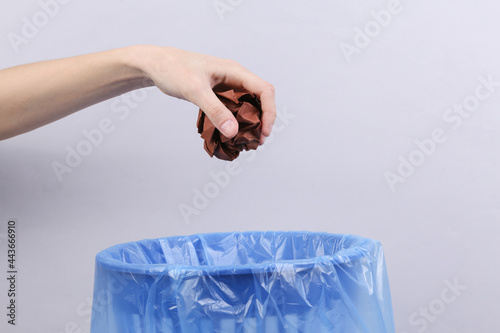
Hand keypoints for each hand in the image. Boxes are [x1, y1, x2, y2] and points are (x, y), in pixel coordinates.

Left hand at [136, 46, 275, 142]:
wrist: (156, 65)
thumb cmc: (174, 70)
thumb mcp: (194, 91)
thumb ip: (215, 111)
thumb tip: (233, 132)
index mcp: (234, 71)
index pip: (264, 90)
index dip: (269, 112)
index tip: (264, 131)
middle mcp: (234, 77)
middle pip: (260, 99)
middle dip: (263, 120)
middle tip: (257, 141)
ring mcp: (227, 85)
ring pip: (248, 104)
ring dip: (251, 122)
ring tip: (247, 141)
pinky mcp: (218, 94)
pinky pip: (234, 108)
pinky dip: (236, 121)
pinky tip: (231, 134)